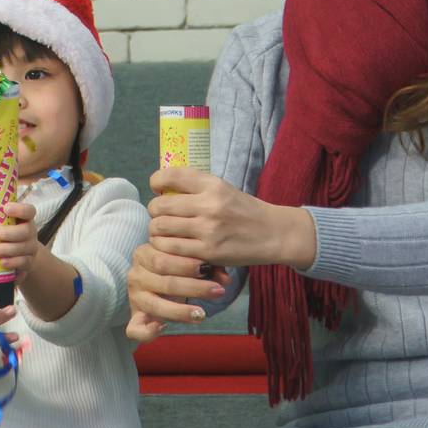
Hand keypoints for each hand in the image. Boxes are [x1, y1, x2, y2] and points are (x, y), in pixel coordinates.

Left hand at [0, 204, 40, 281]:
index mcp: (23, 219)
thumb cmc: (4, 235)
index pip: (29, 210)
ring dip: (5, 249)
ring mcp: (30, 248)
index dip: (20, 209)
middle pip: (25, 231)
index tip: (6, 208)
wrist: (19, 255)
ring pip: (22, 248)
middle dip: (6, 232)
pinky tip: (2, 263)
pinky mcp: (28, 263)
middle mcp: (30, 232)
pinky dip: (12, 263)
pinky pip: (23, 263)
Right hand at [126, 241, 230, 333]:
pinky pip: (135, 329)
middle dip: (193, 287)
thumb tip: (226, 279)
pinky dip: (147, 332)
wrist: (157, 281)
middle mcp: (136, 275)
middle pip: (163, 282)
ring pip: (154, 306)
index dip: (186, 265)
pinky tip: (164, 328)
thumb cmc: (176, 268)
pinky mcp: (135, 317)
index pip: (163, 258)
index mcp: (144, 254)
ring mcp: (135, 297)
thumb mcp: (188, 263)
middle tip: (217, 291)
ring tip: (202, 314)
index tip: (209, 268)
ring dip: (180, 311)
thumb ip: (207, 266)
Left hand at [146, 168, 315, 270]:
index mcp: (213, 185)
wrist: (274, 233)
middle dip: (154, 212)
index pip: (171, 175)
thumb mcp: (223, 189)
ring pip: (161, 229)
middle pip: (160, 206)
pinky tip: (171, 247)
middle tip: (159, 216)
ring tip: (163, 233)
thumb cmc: (244, 211)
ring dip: (156, 232)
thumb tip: (162, 186)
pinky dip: (166, 248)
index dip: (156, 181)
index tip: (157, 188)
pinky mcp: (209, 252)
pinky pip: (173, 250)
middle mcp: (210, 205)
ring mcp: (208, 230)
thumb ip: (196, 186)